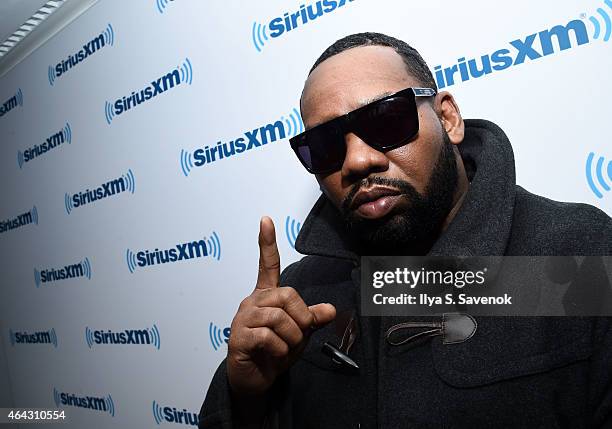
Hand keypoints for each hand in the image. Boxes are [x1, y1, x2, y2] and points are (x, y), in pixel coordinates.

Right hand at [226, 216, 335, 395]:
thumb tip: (331, 310)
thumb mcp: (299, 334)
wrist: (254, 381)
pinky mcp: (238, 338)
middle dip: (302, 317)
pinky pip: (269, 337)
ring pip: (279, 317)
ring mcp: (243, 319)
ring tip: (285, 348)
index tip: (266, 220)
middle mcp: (252, 302)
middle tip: (300, 334)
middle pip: (287, 294)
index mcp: (266, 296)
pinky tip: (273, 355)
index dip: (267, 243)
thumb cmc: (273, 353)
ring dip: (292, 337)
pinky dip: (280, 349)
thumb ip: (311, 319)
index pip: (267, 265)